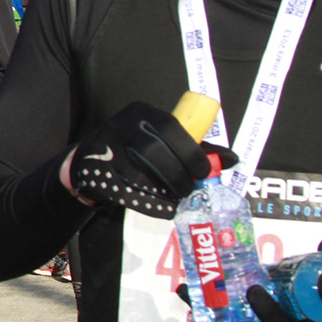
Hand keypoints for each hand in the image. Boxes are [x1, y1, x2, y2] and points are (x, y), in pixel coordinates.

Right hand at [60, 101, 213, 215]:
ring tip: (179, 199)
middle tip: (191, 189)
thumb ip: (195, 147)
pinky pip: (129, 192)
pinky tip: (165, 208)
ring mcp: (105, 150)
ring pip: (140, 173)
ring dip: (166, 190)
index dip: (191, 152)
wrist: (89, 161)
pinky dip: (152, 205)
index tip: (204, 172)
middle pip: (154, 150)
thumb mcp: (162, 138)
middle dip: (179, 174)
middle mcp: (121, 125)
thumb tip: (231, 159)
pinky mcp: (97, 173)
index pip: (170, 127)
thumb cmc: (137, 149)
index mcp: (142, 112)